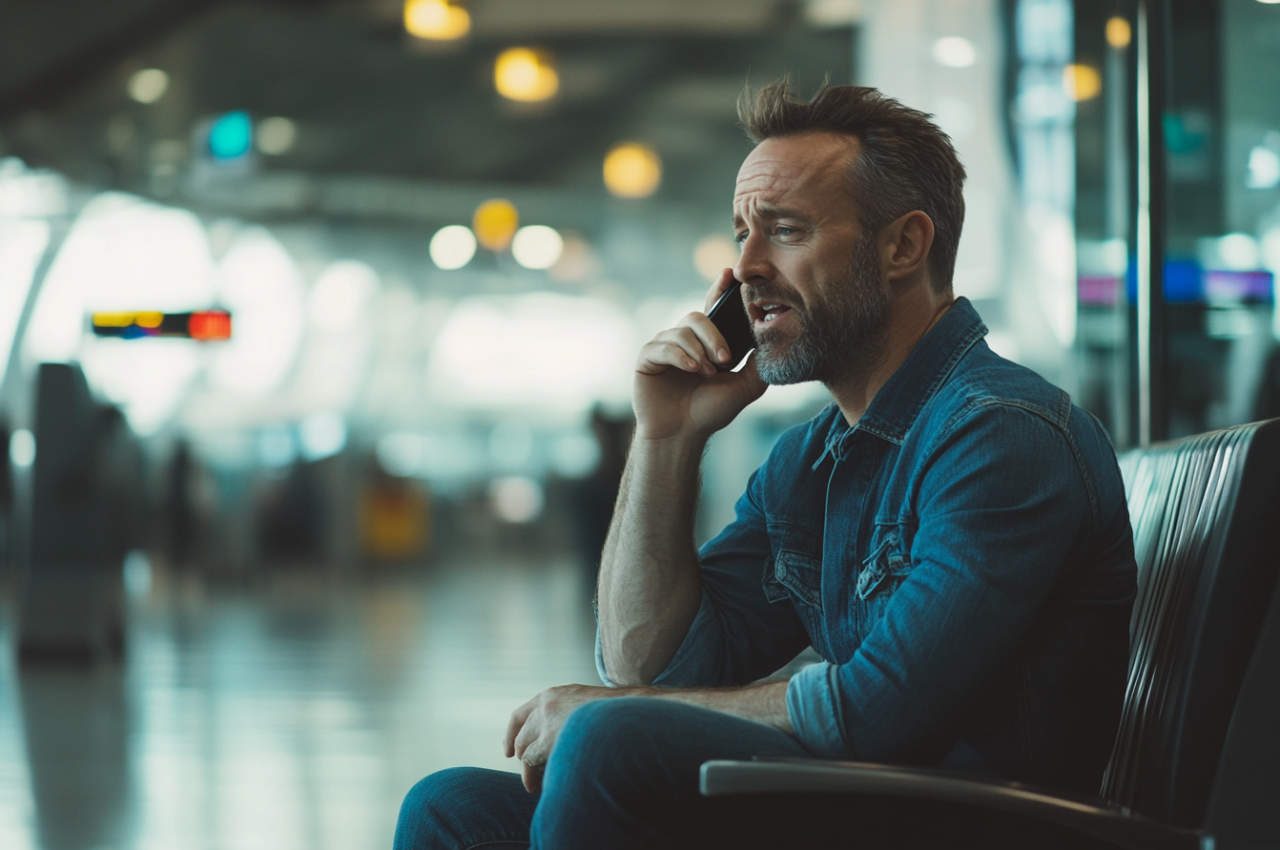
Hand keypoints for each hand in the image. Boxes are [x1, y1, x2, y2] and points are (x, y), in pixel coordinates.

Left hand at [504, 684, 613, 792]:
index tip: (509, 752)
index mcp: (551, 695)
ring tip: (536, 785)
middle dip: (521, 757)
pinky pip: (532, 761)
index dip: (511, 735)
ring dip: (529, 771)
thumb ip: (564, 715)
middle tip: (530, 776)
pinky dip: (534, 775)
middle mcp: (545, 705)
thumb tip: (555, 741)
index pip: (519, 716)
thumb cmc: (613, 715)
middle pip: (520, 736)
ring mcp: (547, 720)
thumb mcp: (582, 704)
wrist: (629, 714)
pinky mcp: (551, 738)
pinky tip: (543, 785)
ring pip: (525, 752)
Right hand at [633, 269, 767, 441]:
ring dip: (699, 351)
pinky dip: (680, 356)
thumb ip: (759, 363)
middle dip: (715, 335)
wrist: (682, 434)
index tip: (730, 274)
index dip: (720, 289)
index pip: (714, 308)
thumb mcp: (745, 387)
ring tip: (707, 374)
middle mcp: (685, 340)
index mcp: (707, 342)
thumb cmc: (710, 412)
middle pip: (699, 316)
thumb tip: (772, 338)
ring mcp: (664, 347)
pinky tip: (691, 370)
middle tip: (726, 359)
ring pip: (683, 330)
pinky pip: (663, 345)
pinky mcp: (647, 358)